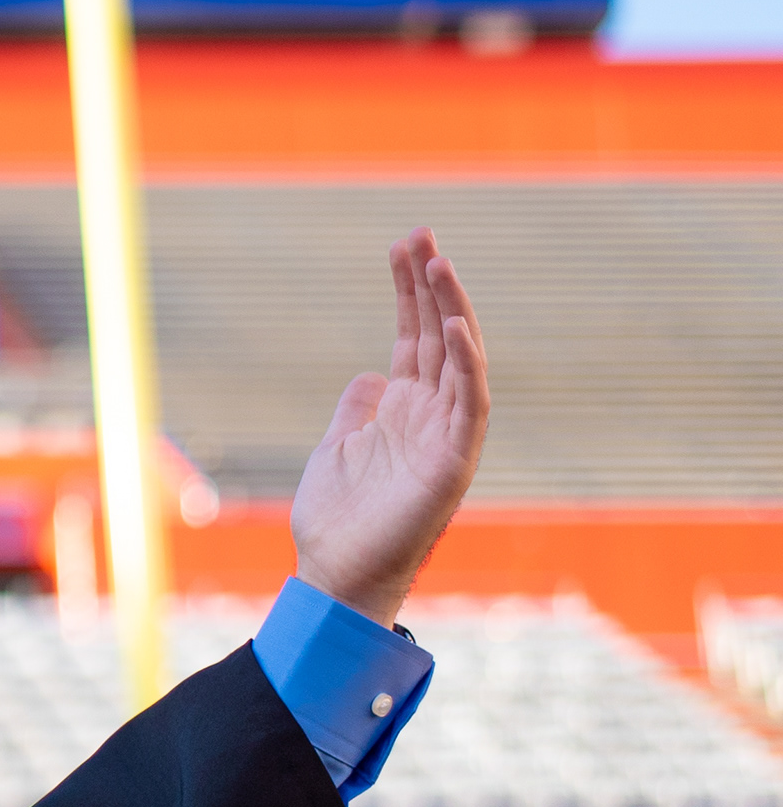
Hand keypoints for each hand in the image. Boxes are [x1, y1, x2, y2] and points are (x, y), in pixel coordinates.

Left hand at [289, 229, 488, 626]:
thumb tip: (370, 373)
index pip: (414, 335)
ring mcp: (447, 436)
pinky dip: (466, 365)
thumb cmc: (339, 518)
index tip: (403, 245)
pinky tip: (453, 327)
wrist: (336, 573)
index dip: (410, 291)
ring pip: (460, 359)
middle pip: (437, 336)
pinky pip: (470, 404)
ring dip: (452, 310)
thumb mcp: (339, 445)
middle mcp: (432, 415)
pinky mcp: (454, 462)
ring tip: (438, 261)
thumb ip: (359, 408)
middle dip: (431, 284)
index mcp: (405, 408)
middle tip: (421, 233)